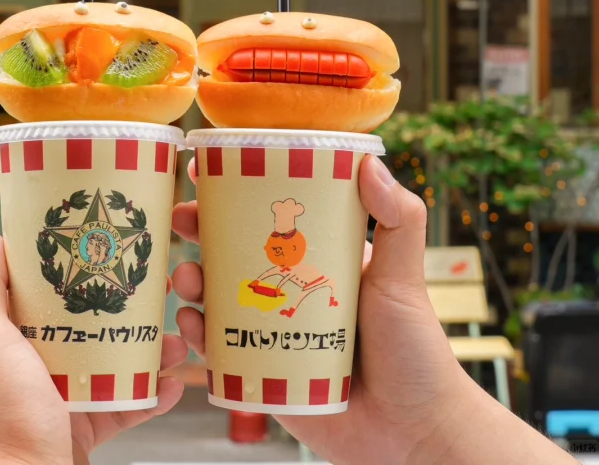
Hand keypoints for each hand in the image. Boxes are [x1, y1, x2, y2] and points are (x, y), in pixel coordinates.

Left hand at [0, 231, 187, 464]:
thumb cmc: (2, 421)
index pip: (14, 286)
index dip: (49, 260)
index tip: (88, 238)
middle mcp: (10, 369)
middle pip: (64, 320)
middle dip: (107, 301)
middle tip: (147, 286)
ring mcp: (43, 401)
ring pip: (97, 361)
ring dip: (139, 348)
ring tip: (174, 337)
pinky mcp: (74, 431)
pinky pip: (117, 405)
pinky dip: (147, 394)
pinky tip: (173, 382)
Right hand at [172, 154, 484, 464]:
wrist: (415, 435)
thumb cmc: (417, 353)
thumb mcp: (404, 277)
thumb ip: (398, 220)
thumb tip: (370, 163)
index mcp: (318, 259)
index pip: (270, 215)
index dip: (235, 191)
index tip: (207, 170)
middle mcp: (289, 291)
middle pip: (231, 251)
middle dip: (199, 231)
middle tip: (181, 219)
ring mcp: (272, 332)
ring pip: (217, 297)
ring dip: (192, 281)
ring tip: (187, 278)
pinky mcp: (263, 376)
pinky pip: (219, 351)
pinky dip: (198, 334)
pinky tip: (192, 324)